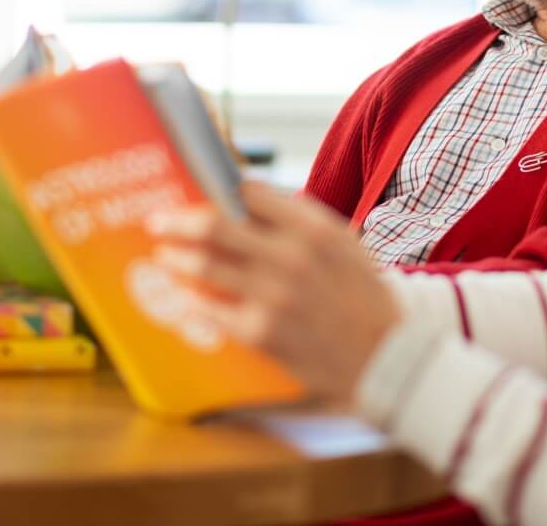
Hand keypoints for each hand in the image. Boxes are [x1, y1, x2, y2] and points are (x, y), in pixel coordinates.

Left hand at [148, 181, 400, 400]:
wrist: (388, 356)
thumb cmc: (362, 294)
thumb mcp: (342, 243)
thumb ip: (298, 218)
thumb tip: (248, 195)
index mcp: (312, 229)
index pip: (248, 193)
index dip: (218, 190)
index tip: (197, 191)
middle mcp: (290, 258)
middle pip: (214, 226)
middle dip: (178, 221)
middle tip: (158, 222)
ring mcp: (273, 297)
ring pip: (205, 267)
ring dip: (176, 258)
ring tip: (165, 256)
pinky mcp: (262, 333)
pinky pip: (212, 310)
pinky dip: (193, 301)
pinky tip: (183, 297)